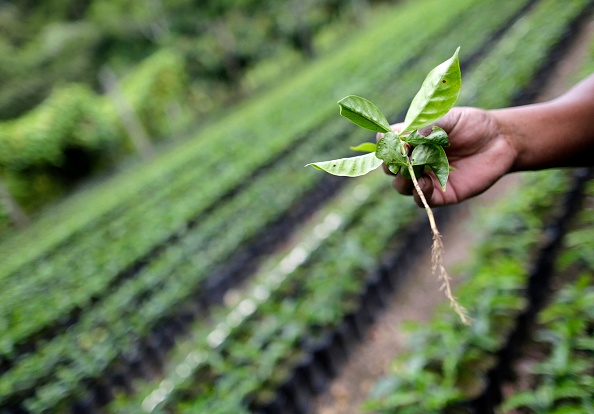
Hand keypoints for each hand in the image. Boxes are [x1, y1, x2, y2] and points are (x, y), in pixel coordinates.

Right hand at [379, 107, 516, 206]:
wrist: (501, 140)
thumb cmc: (473, 125)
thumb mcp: (448, 119)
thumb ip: (425, 127)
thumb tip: (402, 138)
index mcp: (412, 140)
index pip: (387, 144)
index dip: (385, 142)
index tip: (391, 139)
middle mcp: (415, 160)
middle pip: (390, 167)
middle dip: (390, 163)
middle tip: (401, 156)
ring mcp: (427, 178)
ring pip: (401, 186)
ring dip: (403, 179)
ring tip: (413, 169)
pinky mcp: (441, 194)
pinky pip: (422, 199)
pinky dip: (419, 192)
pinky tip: (425, 182)